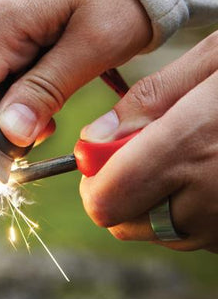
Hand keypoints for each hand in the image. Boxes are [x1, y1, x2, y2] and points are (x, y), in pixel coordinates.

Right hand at [0, 0, 151, 145]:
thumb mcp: (94, 47)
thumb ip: (47, 90)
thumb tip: (9, 134)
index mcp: (0, 18)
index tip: (27, 142)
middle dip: (8, 113)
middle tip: (53, 116)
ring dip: (16, 90)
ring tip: (60, 76)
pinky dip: (18, 67)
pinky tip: (50, 55)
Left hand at [79, 31, 217, 252]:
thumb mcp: (215, 61)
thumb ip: (150, 98)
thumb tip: (95, 137)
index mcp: (189, 147)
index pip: (107, 200)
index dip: (93, 181)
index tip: (102, 154)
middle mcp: (207, 198)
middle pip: (124, 224)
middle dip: (119, 191)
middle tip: (142, 153)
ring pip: (159, 232)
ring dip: (154, 202)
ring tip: (188, 156)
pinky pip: (196, 237)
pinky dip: (189, 212)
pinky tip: (212, 173)